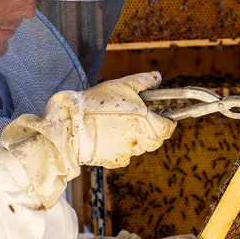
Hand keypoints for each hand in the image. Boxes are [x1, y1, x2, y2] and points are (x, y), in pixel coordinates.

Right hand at [1, 73, 175, 208]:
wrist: (71, 126)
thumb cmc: (97, 104)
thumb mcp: (122, 85)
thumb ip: (144, 81)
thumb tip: (158, 77)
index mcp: (147, 124)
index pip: (168, 127)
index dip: (168, 119)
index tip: (164, 112)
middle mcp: (140, 142)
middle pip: (156, 139)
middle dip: (152, 128)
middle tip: (142, 115)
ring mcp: (127, 154)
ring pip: (139, 146)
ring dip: (136, 136)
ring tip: (121, 122)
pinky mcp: (113, 161)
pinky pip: (124, 154)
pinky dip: (120, 145)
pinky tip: (109, 134)